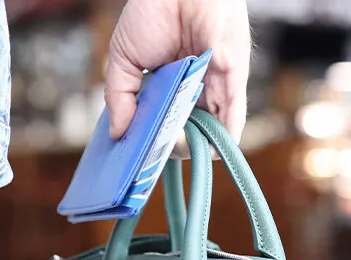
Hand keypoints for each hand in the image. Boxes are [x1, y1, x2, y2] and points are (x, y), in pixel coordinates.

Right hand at [105, 0, 250, 152]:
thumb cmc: (152, 13)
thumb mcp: (124, 60)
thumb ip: (120, 98)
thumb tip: (117, 133)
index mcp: (170, 82)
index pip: (163, 121)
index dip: (152, 138)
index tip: (138, 153)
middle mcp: (195, 87)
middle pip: (187, 129)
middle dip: (170, 146)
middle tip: (153, 154)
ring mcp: (215, 85)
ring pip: (209, 128)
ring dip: (194, 145)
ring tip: (171, 151)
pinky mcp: (233, 79)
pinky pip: (233, 115)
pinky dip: (223, 137)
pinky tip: (207, 152)